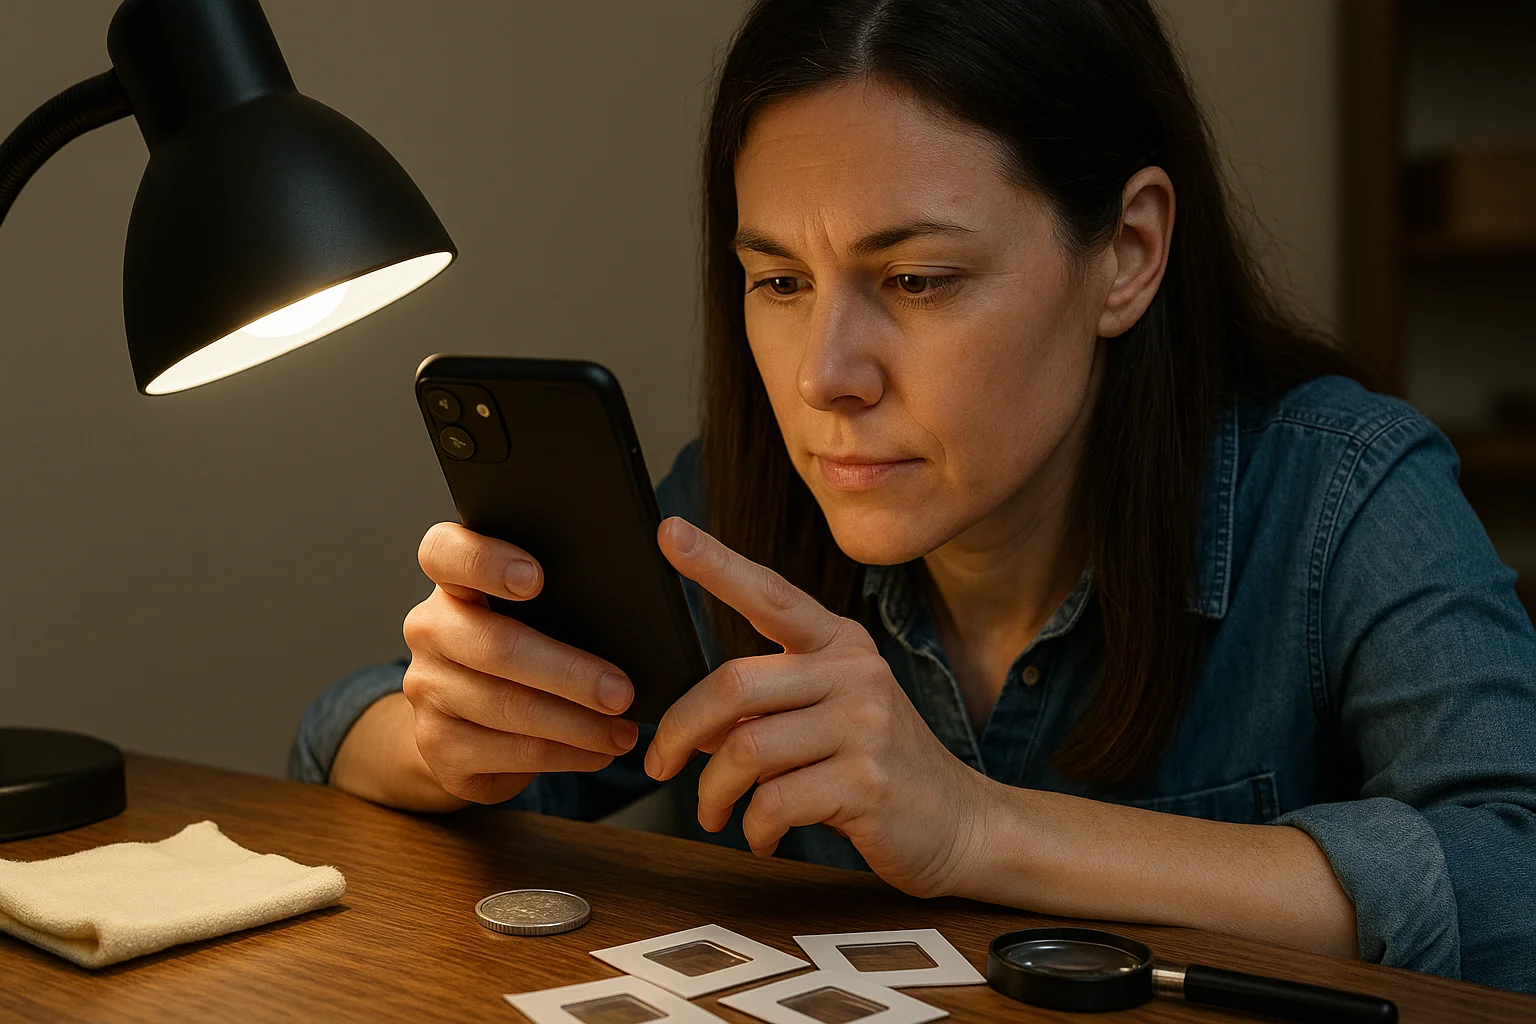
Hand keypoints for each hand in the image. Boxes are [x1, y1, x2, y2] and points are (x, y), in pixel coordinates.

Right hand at [400, 522, 640, 803]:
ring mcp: (427, 690)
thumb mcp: (534, 613)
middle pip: (495, 645)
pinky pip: (511, 752)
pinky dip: (567, 754)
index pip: (446, 552)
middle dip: (568, 672)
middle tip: (622, 692)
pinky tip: (600, 750)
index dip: (486, 562)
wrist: (467, 724)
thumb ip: (560, 593)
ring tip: (625, 731)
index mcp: (453, 582)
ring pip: (509, 707)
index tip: (537, 580)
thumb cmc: (523, 647)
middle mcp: (429, 629)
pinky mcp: (438, 746)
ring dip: (577, 724)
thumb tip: (637, 598)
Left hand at [646, 517, 990, 897]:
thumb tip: (691, 726)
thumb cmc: (881, 768)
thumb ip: (770, 707)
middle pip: (734, 684)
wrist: (961, 823)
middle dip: (680, 731)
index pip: (769, 594)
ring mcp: (865, 726)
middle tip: (660, 765)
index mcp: (840, 644)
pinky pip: (775, 802)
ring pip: (746, 749)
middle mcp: (855, 672)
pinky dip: (753, 828)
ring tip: (715, 813)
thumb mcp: (833, 716)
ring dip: (713, 792)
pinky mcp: (868, 783)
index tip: (668, 532)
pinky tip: (762, 836)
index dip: (715, 563)